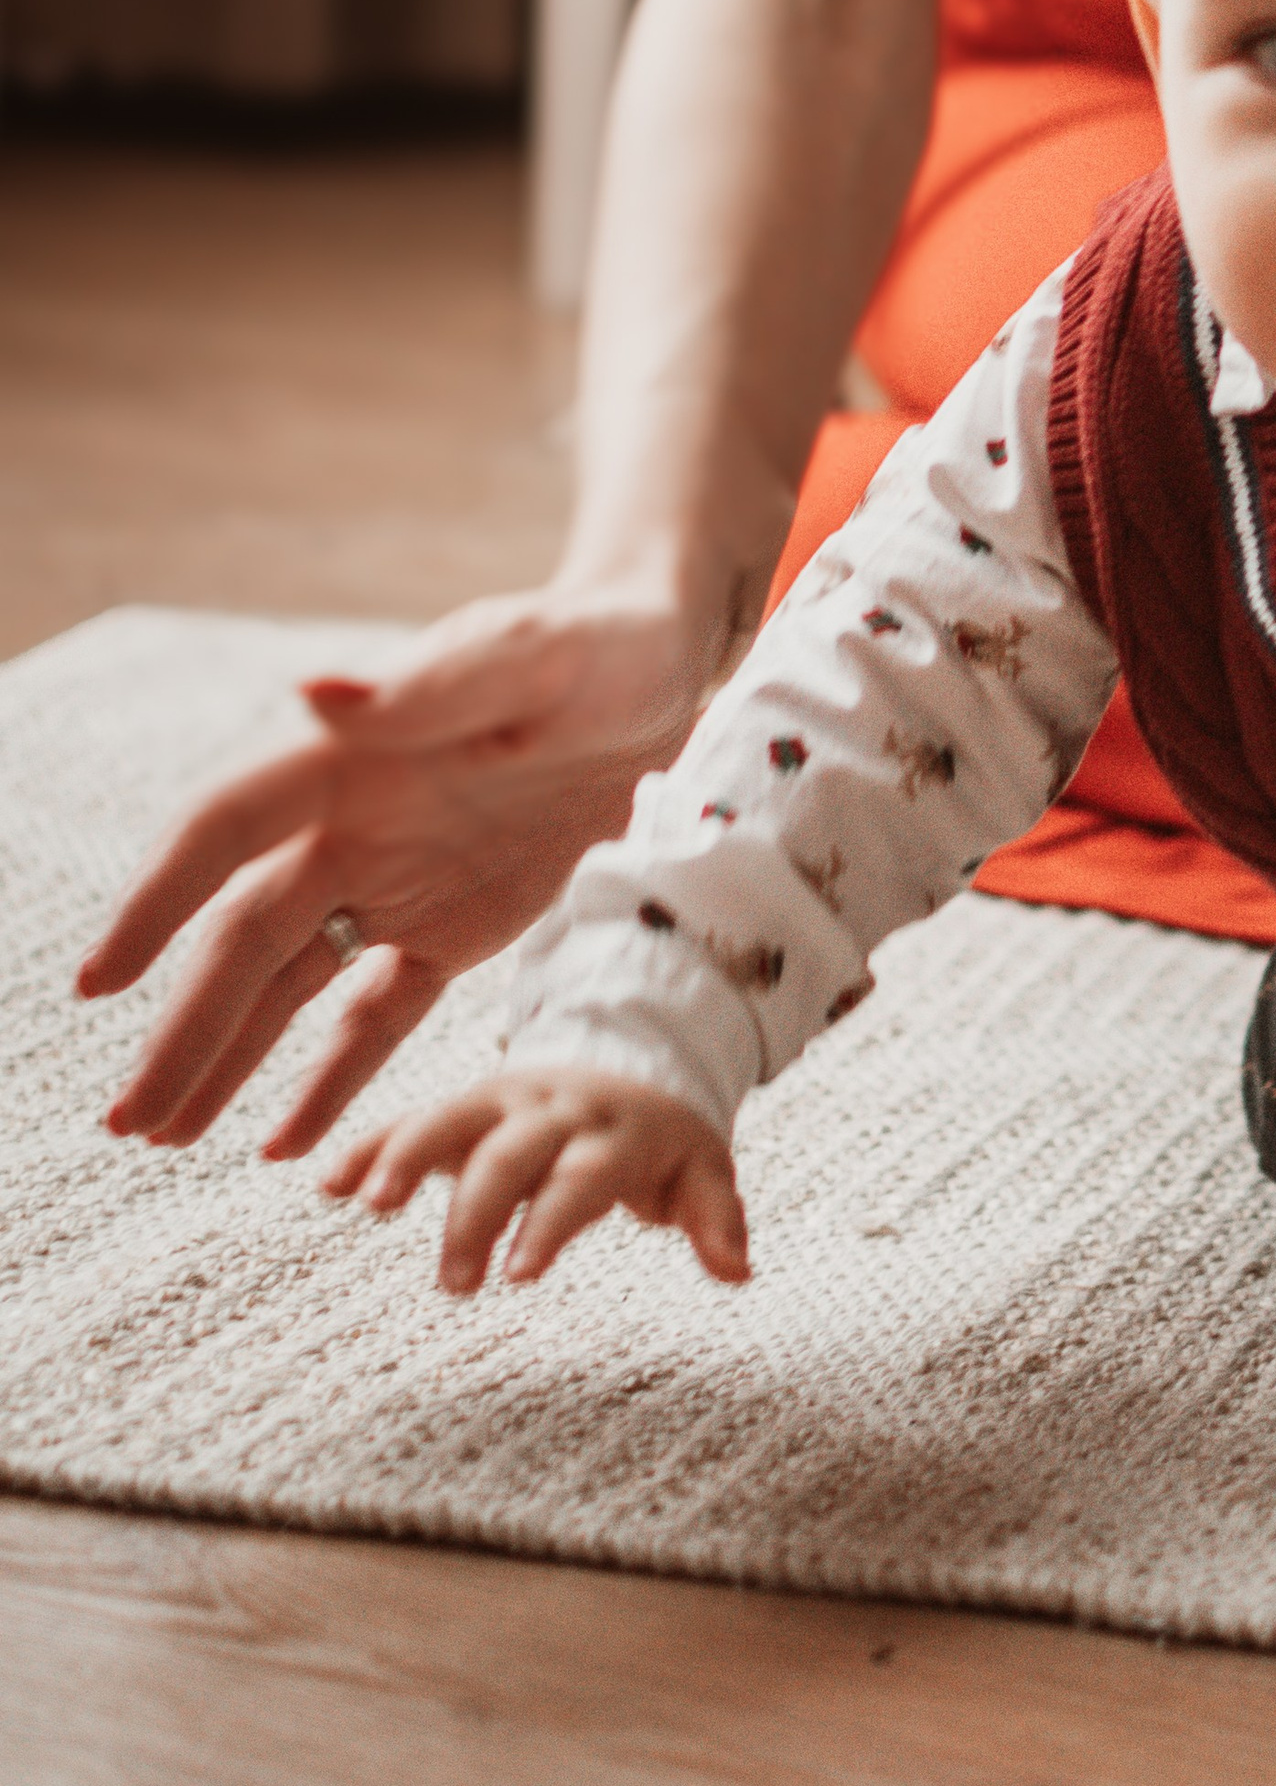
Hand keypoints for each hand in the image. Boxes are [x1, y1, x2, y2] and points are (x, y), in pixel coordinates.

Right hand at [78, 580, 724, 1156]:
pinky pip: (378, 1014)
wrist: (664, 668)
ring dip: (227, 1057)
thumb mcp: (532, 658)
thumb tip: (314, 694)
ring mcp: (398, 881)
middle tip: (126, 1120)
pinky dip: (331, 1076)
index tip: (100, 982)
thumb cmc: (596, 644)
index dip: (158, 901)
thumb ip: (432, 686)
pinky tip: (283, 1141)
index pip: (226, 831)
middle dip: (182, 1027)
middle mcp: (353, 825)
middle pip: (244, 937)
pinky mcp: (454, 928)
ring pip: (291, 985)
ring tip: (164, 1134)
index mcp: (352, 757)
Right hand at [325, 1065, 748, 1292]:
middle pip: (507, 1155)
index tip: (520, 1276)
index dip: (550, 1222)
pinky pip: (410, 1120)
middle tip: (454, 1284)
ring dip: (404, 1159)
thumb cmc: (663, 1140)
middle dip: (476, 1215)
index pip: (580, 1177)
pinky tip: (326, 1182)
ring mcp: (500, 1100)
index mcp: (611, 1129)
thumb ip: (717, 1217)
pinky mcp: (463, 1107)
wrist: (632, 1060)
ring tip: (366, 1206)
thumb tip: (738, 1269)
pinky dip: (370, 1147)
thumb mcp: (702, 1169)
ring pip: (447, 1121)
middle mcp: (550, 1108)